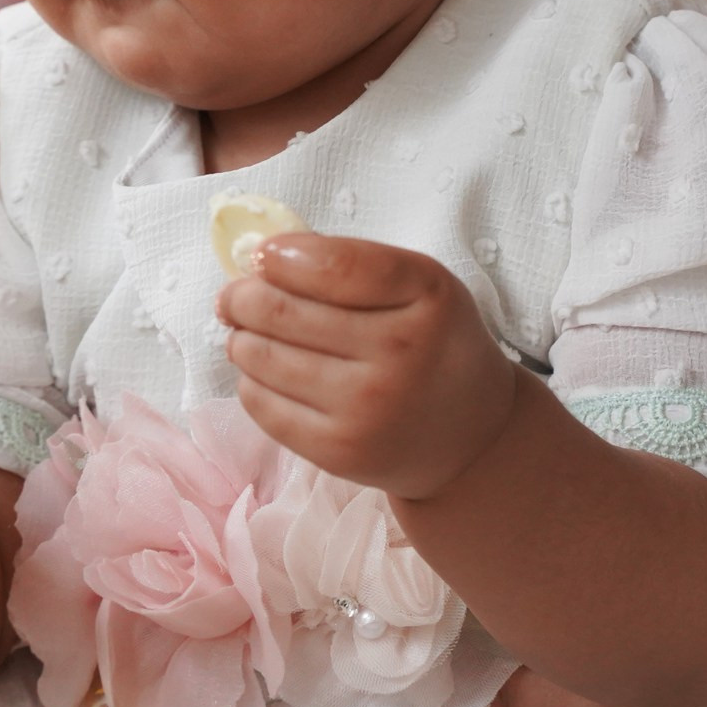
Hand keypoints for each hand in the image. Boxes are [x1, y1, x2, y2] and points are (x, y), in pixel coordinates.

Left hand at [217, 234, 518, 498]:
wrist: (470, 439)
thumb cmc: (435, 345)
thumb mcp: (422, 287)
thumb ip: (354, 261)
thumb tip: (265, 256)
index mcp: (426, 298)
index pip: (333, 266)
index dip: (282, 256)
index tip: (262, 255)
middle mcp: (400, 354)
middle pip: (282, 312)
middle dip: (242, 296)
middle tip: (235, 296)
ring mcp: (366, 409)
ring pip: (262, 357)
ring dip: (241, 337)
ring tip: (248, 332)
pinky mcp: (338, 450)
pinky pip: (262, 404)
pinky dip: (250, 380)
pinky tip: (267, 371)